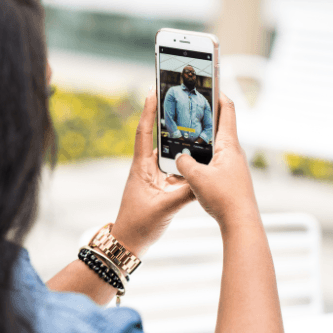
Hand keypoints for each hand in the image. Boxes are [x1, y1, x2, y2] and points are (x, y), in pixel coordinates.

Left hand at [112, 87, 194, 256]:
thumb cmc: (139, 225)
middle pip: (156, 137)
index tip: (153, 90)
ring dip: (176, 140)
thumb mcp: (165, 207)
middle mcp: (146, 168)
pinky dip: (183, 161)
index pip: (144, 133)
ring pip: (166, 153)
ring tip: (191, 124)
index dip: (148, 111)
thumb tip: (205, 179)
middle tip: (177, 100)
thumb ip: (186, 192)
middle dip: (165, 118)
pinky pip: (172, 168)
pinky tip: (195, 158)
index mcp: (141, 167)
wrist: (128, 242)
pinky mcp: (158, 186)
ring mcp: (152, 177)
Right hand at [175, 93, 258, 227]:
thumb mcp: (197, 178)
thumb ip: (184, 163)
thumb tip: (180, 156)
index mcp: (229, 145)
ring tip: (186, 134)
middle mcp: (234, 152)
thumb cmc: (224, 198)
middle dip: (206, 115)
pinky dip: (204, 155)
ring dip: (203, 138)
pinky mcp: (230, 177)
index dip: (218, 94)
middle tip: (191, 106)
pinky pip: (215, 160)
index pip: (227, 110)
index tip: (209, 83)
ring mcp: (233, 165)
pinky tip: (192, 163)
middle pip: (220, 126)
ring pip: (216, 144)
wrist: (241, 223)